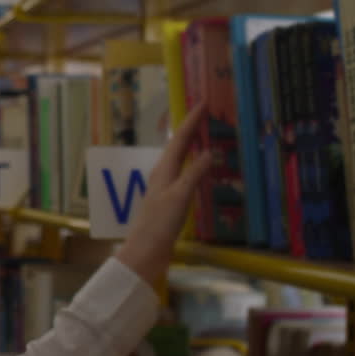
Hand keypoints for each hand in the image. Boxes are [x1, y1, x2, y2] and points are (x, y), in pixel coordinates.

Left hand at [116, 102, 213, 284]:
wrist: (145, 252)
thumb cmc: (160, 224)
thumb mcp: (179, 197)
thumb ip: (194, 173)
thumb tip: (208, 151)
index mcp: (163, 170)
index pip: (180, 139)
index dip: (192, 120)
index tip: (203, 103)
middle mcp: (162, 175)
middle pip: (178, 145)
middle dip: (191, 128)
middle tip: (206, 113)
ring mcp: (164, 188)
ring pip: (180, 159)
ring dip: (192, 144)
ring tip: (205, 133)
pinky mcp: (168, 201)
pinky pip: (183, 174)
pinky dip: (193, 164)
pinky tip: (199, 169)